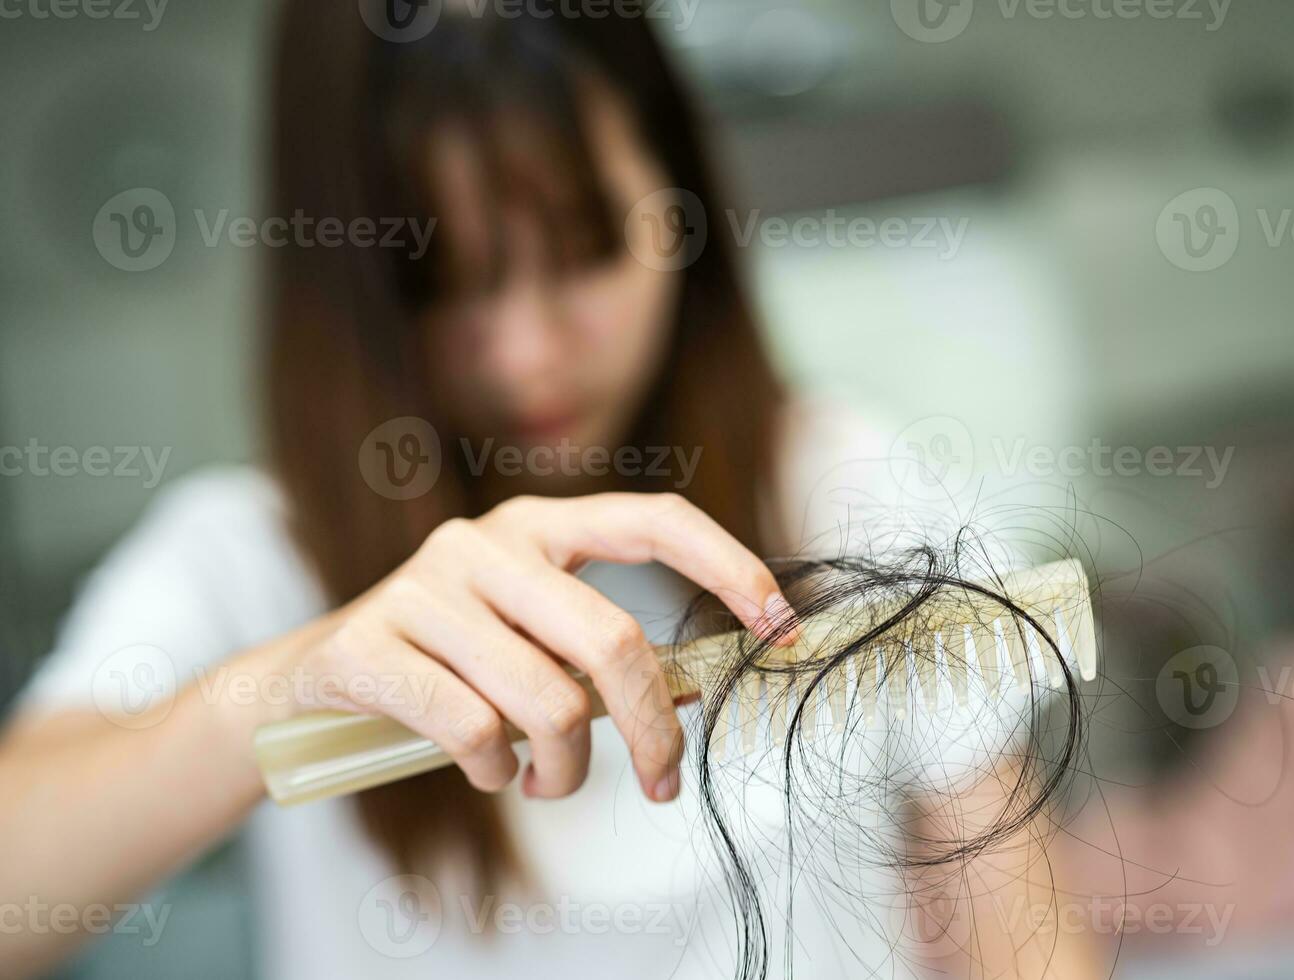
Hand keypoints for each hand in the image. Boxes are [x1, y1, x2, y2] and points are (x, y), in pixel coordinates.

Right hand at [278, 493, 793, 802]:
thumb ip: (601, 654)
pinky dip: (496, 773)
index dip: (730, 567)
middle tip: (663, 784)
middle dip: (654, 732)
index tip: (781, 625)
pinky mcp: (368, 644)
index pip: (655, 520)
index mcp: (538, 524)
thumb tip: (697, 691)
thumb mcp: (531, 641)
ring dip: (566, 771)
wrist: (308, 679)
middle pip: (612, 641)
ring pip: (548, 703)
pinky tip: (488, 771)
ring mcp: (423, 586)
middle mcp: (485, 540)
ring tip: (546, 780)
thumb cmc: (449, 664)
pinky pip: (474, 733)